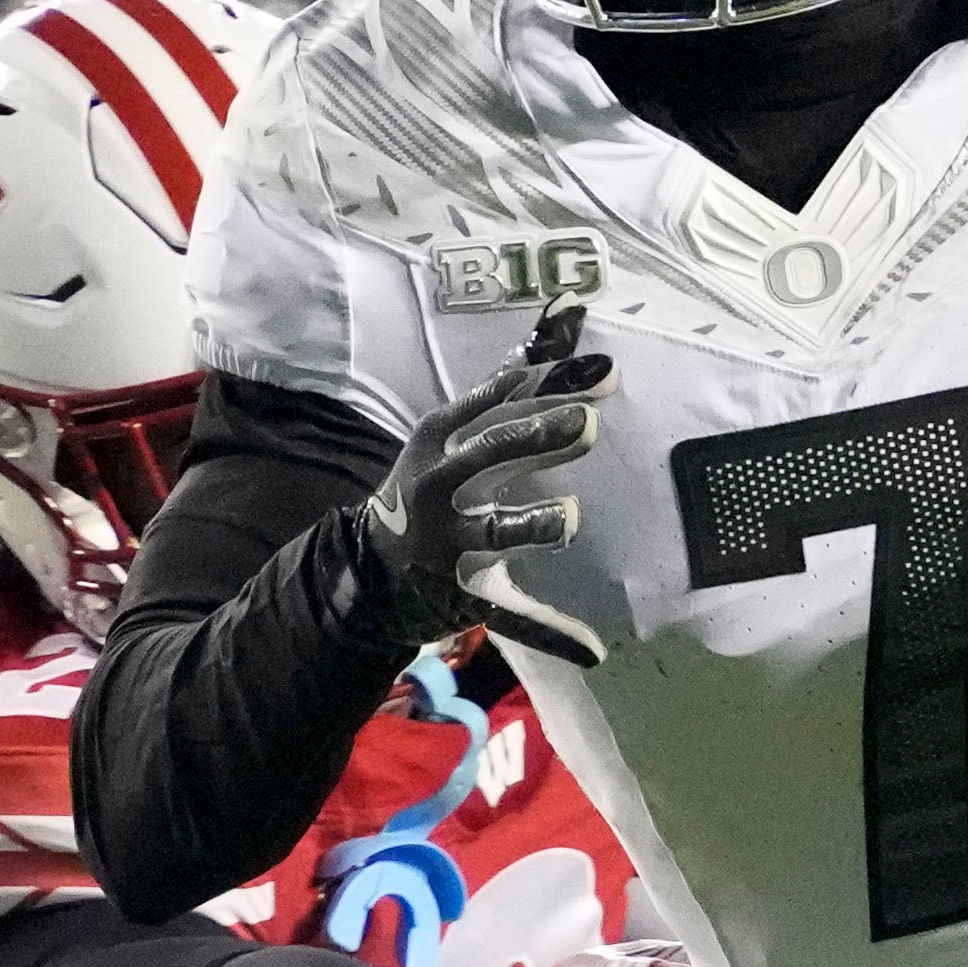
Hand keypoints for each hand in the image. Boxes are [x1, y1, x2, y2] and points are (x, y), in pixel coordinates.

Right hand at [359, 315, 612, 660]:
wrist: (369, 567)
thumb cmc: (433, 485)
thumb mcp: (456, 432)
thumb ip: (512, 387)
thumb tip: (565, 317)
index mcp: (442, 440)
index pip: (500, 403)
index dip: (548, 384)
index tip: (598, 368)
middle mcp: (441, 485)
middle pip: (493, 454)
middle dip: (538, 438)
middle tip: (588, 424)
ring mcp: (452, 541)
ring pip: (493, 532)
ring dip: (530, 524)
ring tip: (567, 516)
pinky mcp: (464, 594)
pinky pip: (511, 618)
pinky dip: (551, 634)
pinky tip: (592, 649)